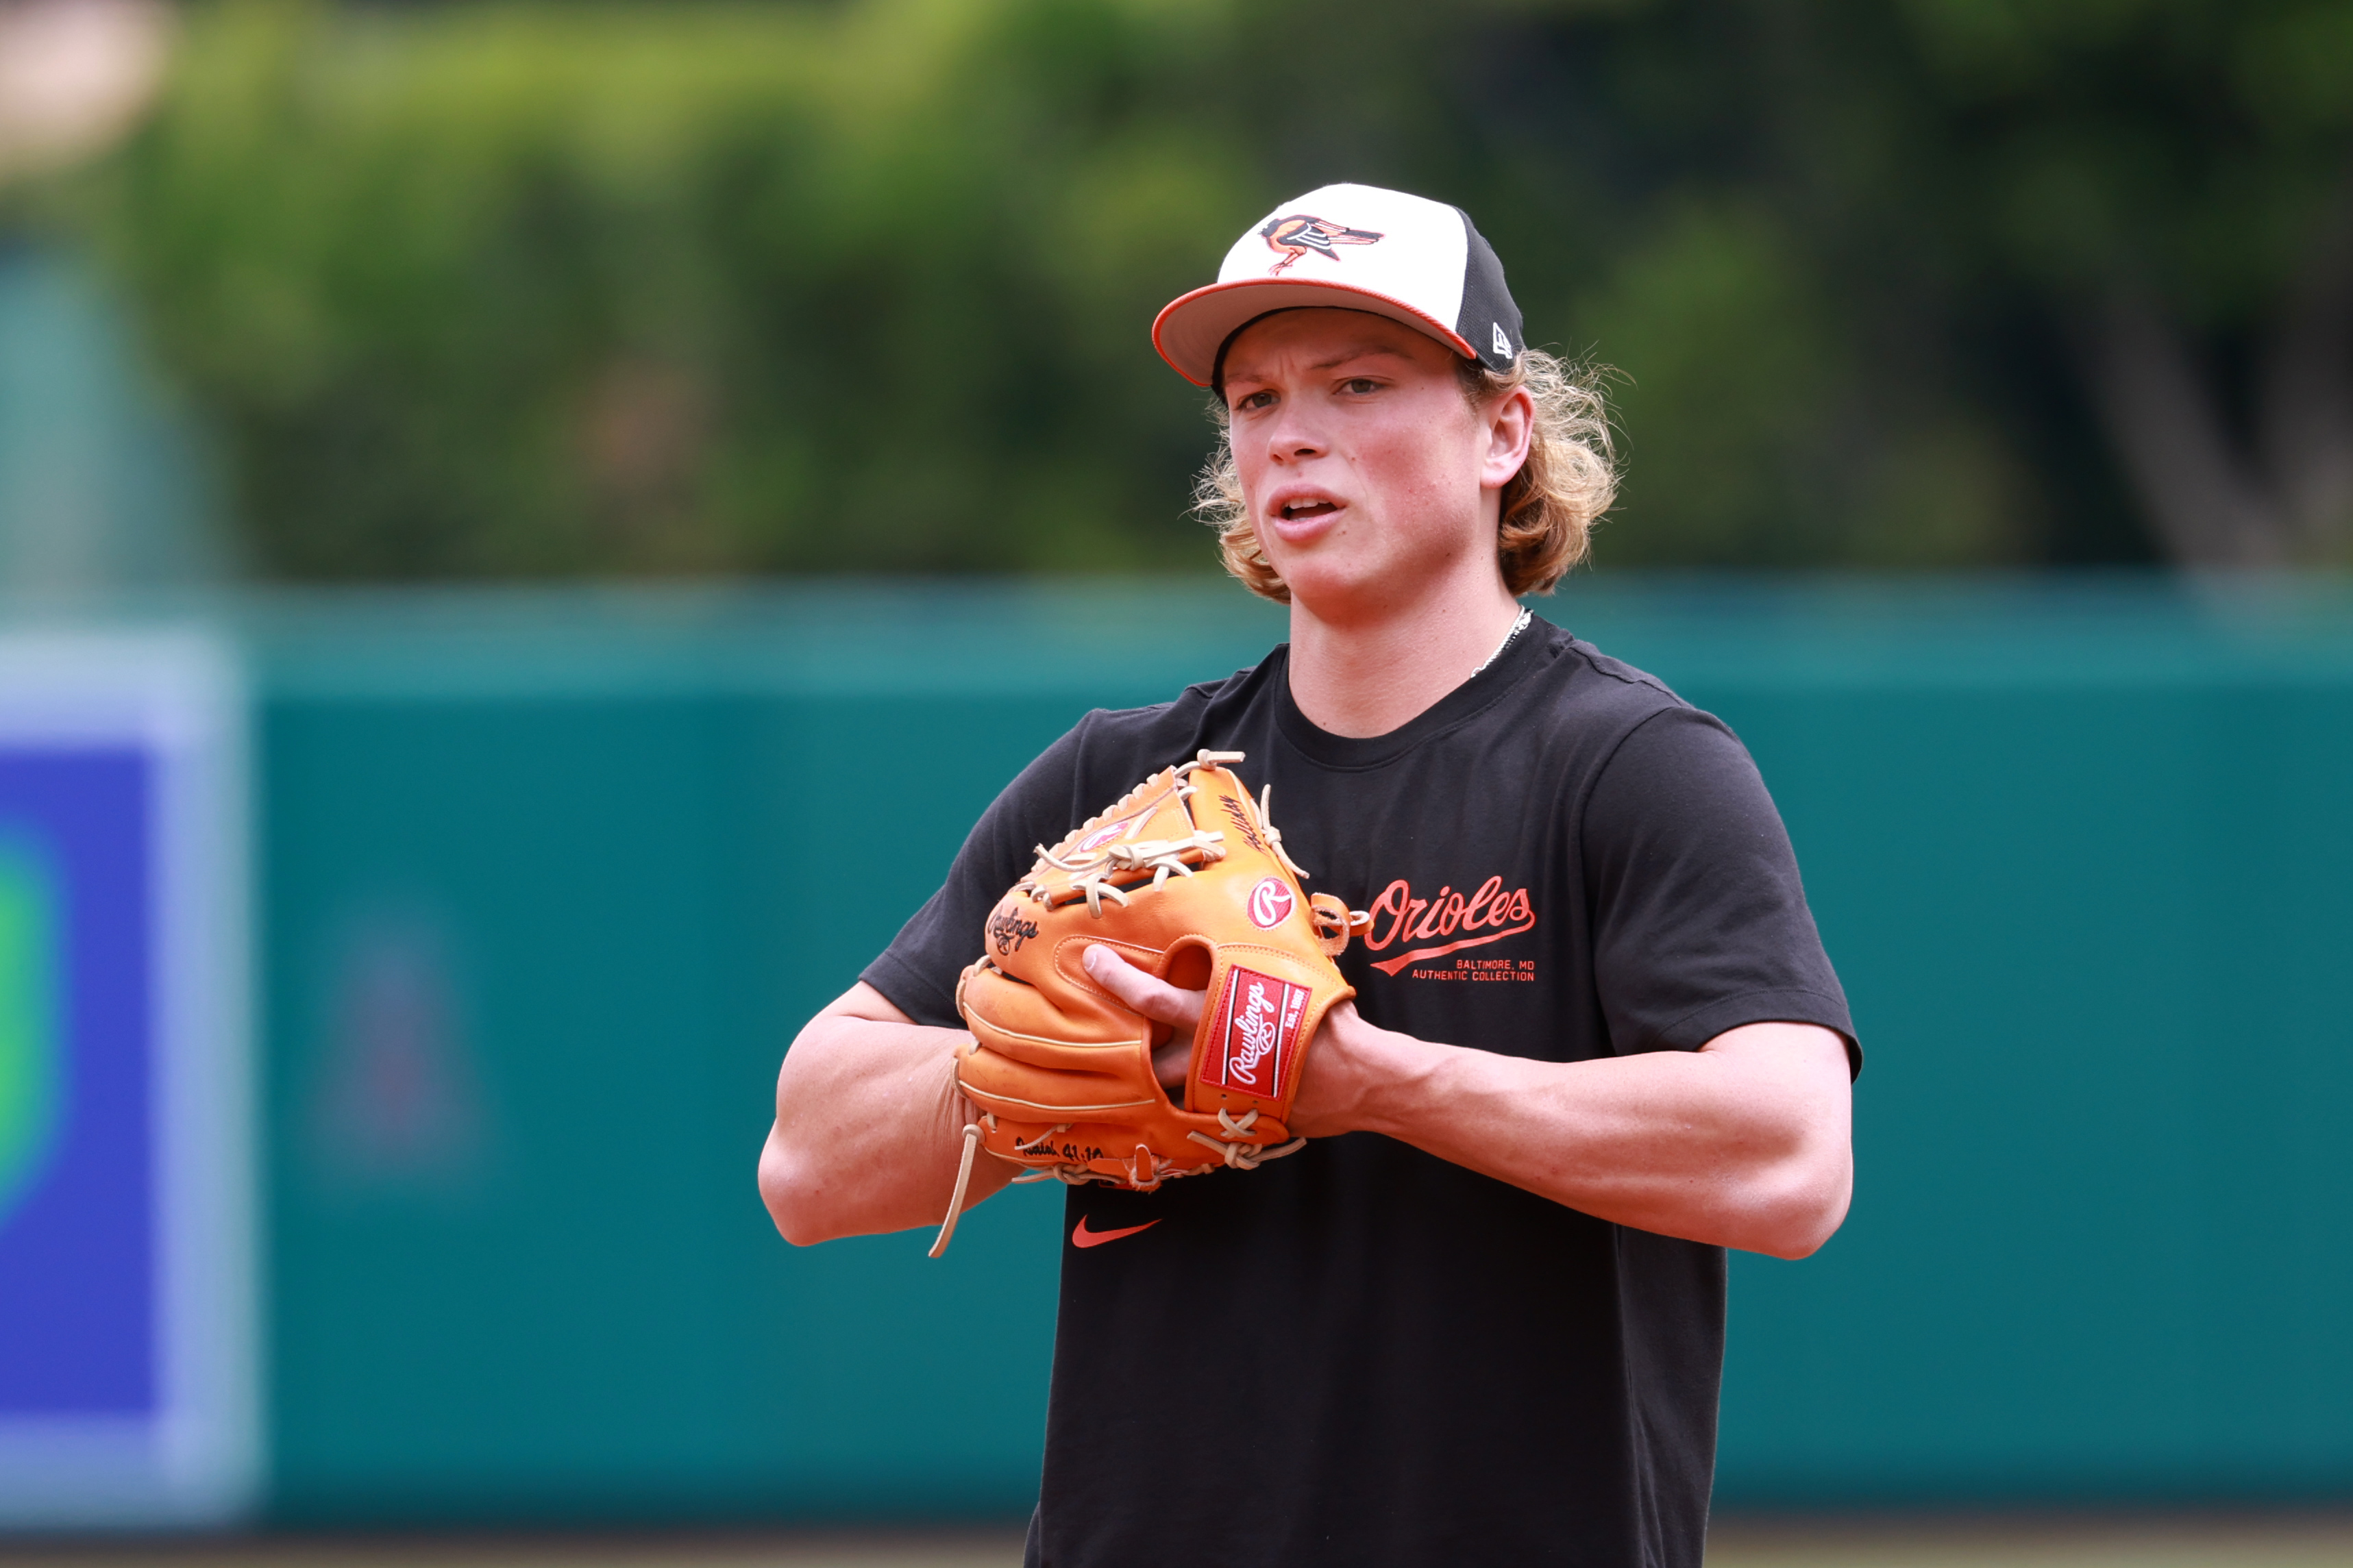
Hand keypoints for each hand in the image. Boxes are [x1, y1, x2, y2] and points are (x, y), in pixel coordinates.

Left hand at [1079, 943, 1377, 1134]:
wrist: (1360, 1077)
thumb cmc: (1328, 1017)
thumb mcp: (1288, 973)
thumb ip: (1254, 962)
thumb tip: (1240, 935)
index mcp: (1216, 1012)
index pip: (1151, 998)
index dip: (1116, 979)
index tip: (1092, 961)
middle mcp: (1207, 1055)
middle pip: (1145, 1059)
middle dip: (1117, 1051)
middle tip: (1089, 1038)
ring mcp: (1218, 1092)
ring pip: (1167, 1092)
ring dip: (1150, 1083)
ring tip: (1128, 1073)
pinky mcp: (1236, 1117)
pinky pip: (1202, 1112)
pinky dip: (1191, 1104)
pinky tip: (1184, 1099)